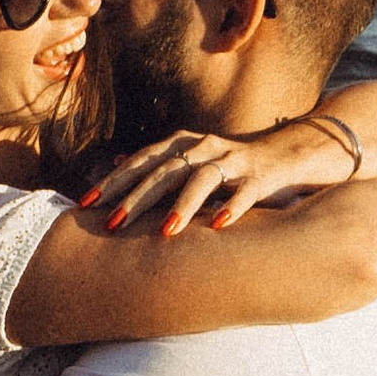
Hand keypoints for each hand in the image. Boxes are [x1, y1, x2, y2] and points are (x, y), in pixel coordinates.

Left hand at [73, 116, 358, 236]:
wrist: (291, 153)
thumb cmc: (233, 165)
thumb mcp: (193, 161)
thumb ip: (159, 164)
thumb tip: (116, 162)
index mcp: (184, 144)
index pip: (141, 161)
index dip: (112, 181)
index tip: (85, 203)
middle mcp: (205, 147)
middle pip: (164, 170)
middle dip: (136, 197)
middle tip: (112, 223)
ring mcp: (233, 159)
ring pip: (202, 179)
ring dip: (181, 205)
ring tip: (164, 231)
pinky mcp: (261, 176)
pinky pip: (246, 193)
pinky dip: (233, 208)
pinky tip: (219, 227)